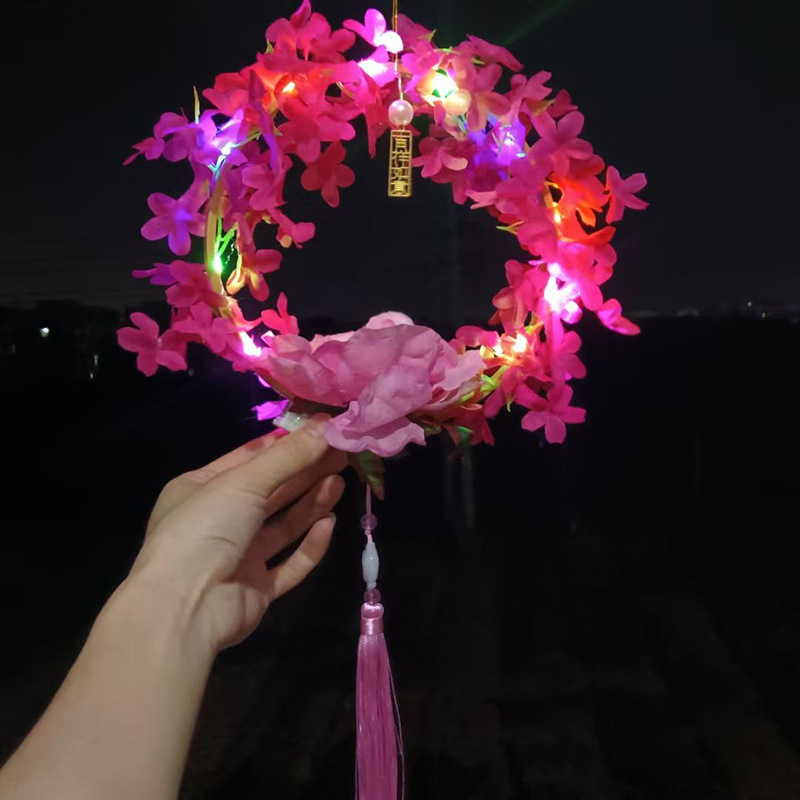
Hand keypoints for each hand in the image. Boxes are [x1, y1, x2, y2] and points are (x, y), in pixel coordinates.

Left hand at [124, 417, 346, 653]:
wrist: (184, 608)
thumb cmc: (204, 529)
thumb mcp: (244, 482)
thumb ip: (289, 456)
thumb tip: (328, 426)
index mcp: (201, 488)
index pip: (250, 458)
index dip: (286, 444)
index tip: (323, 431)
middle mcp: (218, 521)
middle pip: (271, 492)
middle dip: (306, 472)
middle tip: (343, 454)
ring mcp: (237, 557)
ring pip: (282, 526)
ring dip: (310, 504)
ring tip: (340, 482)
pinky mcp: (256, 590)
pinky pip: (289, 564)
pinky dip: (309, 546)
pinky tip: (329, 525)